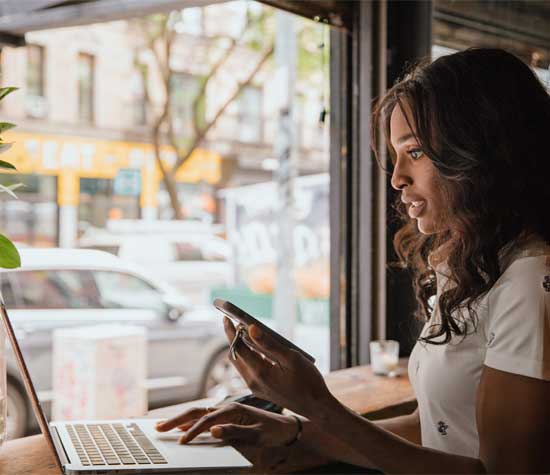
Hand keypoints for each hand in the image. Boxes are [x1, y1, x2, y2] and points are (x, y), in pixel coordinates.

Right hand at [155, 402, 299, 446]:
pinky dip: (190, 421)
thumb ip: (235, 432)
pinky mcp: (227, 416)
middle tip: (158, 428)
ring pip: (198, 412)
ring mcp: (226, 411)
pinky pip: (204, 417)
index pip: (206, 420)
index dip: (192, 432)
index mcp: (233, 409)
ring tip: (163, 426)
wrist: (287, 426)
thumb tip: (214, 431)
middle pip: (196, 411)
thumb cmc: (273, 431)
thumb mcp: (257, 434)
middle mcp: (227, 407)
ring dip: (180, 419)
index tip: (180, 443)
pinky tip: (183, 427)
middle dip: (176, 420)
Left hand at [223, 317, 333, 418]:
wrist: (316, 407)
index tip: (226, 318)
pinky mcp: (261, 391)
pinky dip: (248, 357)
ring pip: (240, 364)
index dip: (231, 332)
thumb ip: (269, 343)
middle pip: (235, 356)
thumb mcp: (291, 358)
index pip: (238, 348)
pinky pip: (248, 370)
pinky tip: (256, 349)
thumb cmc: (308, 381)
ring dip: (240, 348)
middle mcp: (253, 382)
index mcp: (260, 373)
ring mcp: (256, 388)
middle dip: (232, 339)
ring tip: (244, 332)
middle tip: (233, 322)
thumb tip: (250, 328)